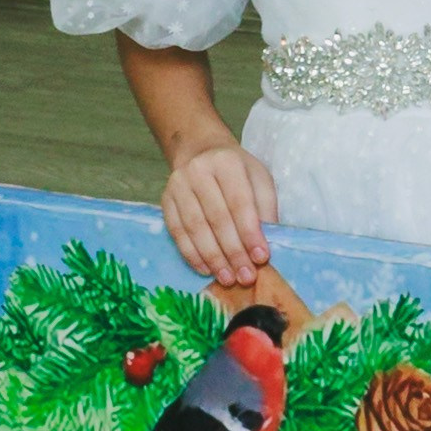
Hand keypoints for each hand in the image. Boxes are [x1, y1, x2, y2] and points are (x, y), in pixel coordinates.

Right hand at [162, 144, 279, 287]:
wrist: (201, 152)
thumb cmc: (237, 171)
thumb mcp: (259, 179)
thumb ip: (265, 208)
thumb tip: (264, 244)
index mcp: (227, 162)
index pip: (239, 203)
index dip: (250, 233)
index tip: (261, 258)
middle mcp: (198, 171)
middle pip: (217, 218)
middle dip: (233, 251)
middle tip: (246, 276)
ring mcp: (178, 186)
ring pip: (195, 228)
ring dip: (212, 258)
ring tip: (227, 278)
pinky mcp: (165, 200)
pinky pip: (177, 232)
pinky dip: (192, 254)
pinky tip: (206, 269)